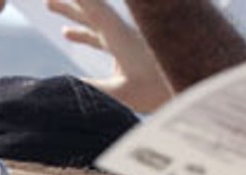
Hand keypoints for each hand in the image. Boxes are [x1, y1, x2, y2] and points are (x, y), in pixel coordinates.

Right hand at [46, 0, 174, 112]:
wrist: (194, 87)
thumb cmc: (160, 91)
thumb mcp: (121, 93)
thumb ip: (90, 88)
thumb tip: (61, 87)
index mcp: (121, 37)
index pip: (94, 10)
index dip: (79, 0)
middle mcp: (123, 34)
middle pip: (92, 12)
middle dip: (70, 3)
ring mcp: (127, 42)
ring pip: (94, 23)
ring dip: (72, 15)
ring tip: (51, 5)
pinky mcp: (130, 52)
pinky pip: (100, 37)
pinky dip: (82, 32)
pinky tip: (69, 35)